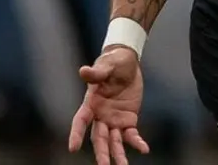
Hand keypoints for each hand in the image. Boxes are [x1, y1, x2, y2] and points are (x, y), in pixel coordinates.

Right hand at [68, 47, 150, 164]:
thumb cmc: (113, 62)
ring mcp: (114, 119)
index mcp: (91, 103)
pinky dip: (137, 143)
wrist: (128, 62)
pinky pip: (131, 135)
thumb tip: (83, 71)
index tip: (72, 148)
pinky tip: (144, 149)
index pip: (80, 121)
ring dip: (118, 154)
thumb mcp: (106, 65)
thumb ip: (97, 73)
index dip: (76, 134)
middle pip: (99, 137)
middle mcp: (100, 115)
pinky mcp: (128, 120)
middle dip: (101, 152)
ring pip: (114, 141)